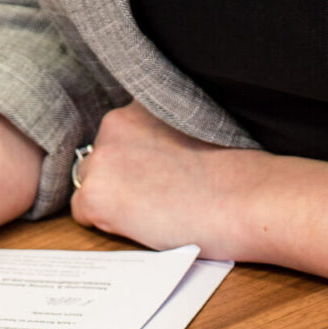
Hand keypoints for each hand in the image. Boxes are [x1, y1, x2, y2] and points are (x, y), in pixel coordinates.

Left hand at [70, 101, 251, 258]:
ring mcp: (102, 158)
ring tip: (156, 209)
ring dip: (114, 200)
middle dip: (122, 179)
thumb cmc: (234, 173)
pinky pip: (83, 215)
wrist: (244, 199)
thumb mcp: (192, 130)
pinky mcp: (95, 195)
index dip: (139, 161)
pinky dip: (108, 225)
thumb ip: (160, 135)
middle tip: (162, 195)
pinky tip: (144, 222)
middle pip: (101, 159)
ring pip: (90, 185)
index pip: (119, 136)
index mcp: (139, 103)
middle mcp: (114, 122)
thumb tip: (144, 160)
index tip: (162, 174)